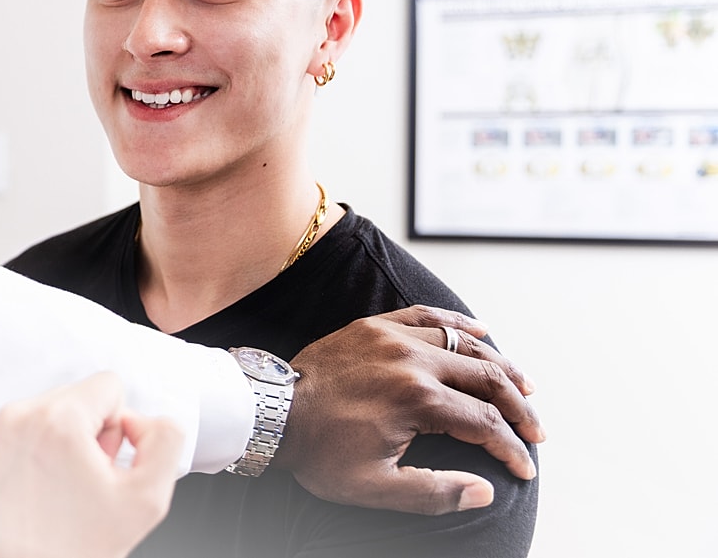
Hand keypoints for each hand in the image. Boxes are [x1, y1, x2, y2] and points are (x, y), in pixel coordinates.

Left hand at [0, 372, 184, 557]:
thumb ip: (164, 440)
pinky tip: (26, 487)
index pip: (107, 385)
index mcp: (59, 421)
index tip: (102, 461)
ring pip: (39, 412)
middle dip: (83, 432)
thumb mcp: (146, 499)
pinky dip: (20, 452)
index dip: (115, 426)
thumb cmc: (75, 548)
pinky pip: (7, 428)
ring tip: (52, 486)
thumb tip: (140, 419)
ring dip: (51, 441)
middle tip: (79, 479)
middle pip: (71, 397)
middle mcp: (16, 418)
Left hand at [273, 305, 545, 515]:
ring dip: (499, 366)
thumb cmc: (319, 454)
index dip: (511, 448)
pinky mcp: (373, 326)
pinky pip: (427, 315)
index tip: (523, 467)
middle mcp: (412, 361)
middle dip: (519, 408)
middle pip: (486, 379)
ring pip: (464, 344)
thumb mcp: (374, 488)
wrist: (271, 414)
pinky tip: (482, 332)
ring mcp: (392, 338)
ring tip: (524, 387)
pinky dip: (459, 323)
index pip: (485, 424)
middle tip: (535, 430)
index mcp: (417, 401)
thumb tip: (486, 490)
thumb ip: (434, 492)